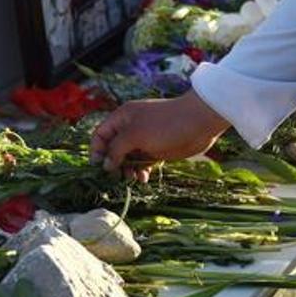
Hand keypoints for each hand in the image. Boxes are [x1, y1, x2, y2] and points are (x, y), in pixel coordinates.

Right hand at [90, 90, 230, 181]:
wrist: (199, 122)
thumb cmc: (164, 124)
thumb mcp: (134, 135)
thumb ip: (116, 150)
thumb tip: (105, 164)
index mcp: (122, 118)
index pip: (101, 134)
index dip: (97, 150)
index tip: (99, 166)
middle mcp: (130, 128)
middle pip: (113, 149)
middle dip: (113, 163)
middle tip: (117, 175)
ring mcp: (144, 140)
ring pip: (127, 158)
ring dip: (127, 169)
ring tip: (132, 177)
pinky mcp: (156, 150)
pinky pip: (142, 163)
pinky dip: (141, 171)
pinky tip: (144, 178)